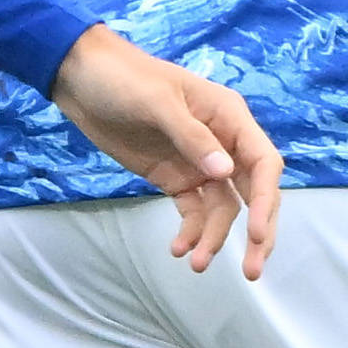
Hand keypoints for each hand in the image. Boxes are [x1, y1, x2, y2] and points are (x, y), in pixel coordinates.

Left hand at [45, 26, 276, 276]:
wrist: (81, 77)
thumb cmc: (124, 78)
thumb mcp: (157, 102)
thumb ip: (191, 137)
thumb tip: (224, 171)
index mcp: (229, 118)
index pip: (263, 163)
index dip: (266, 200)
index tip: (259, 233)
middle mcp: (223, 143)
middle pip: (252, 193)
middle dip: (256, 232)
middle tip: (251, 270)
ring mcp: (199, 163)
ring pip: (223, 209)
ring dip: (215, 238)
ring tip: (198, 265)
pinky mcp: (175, 178)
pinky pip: (193, 211)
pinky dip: (190, 231)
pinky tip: (179, 249)